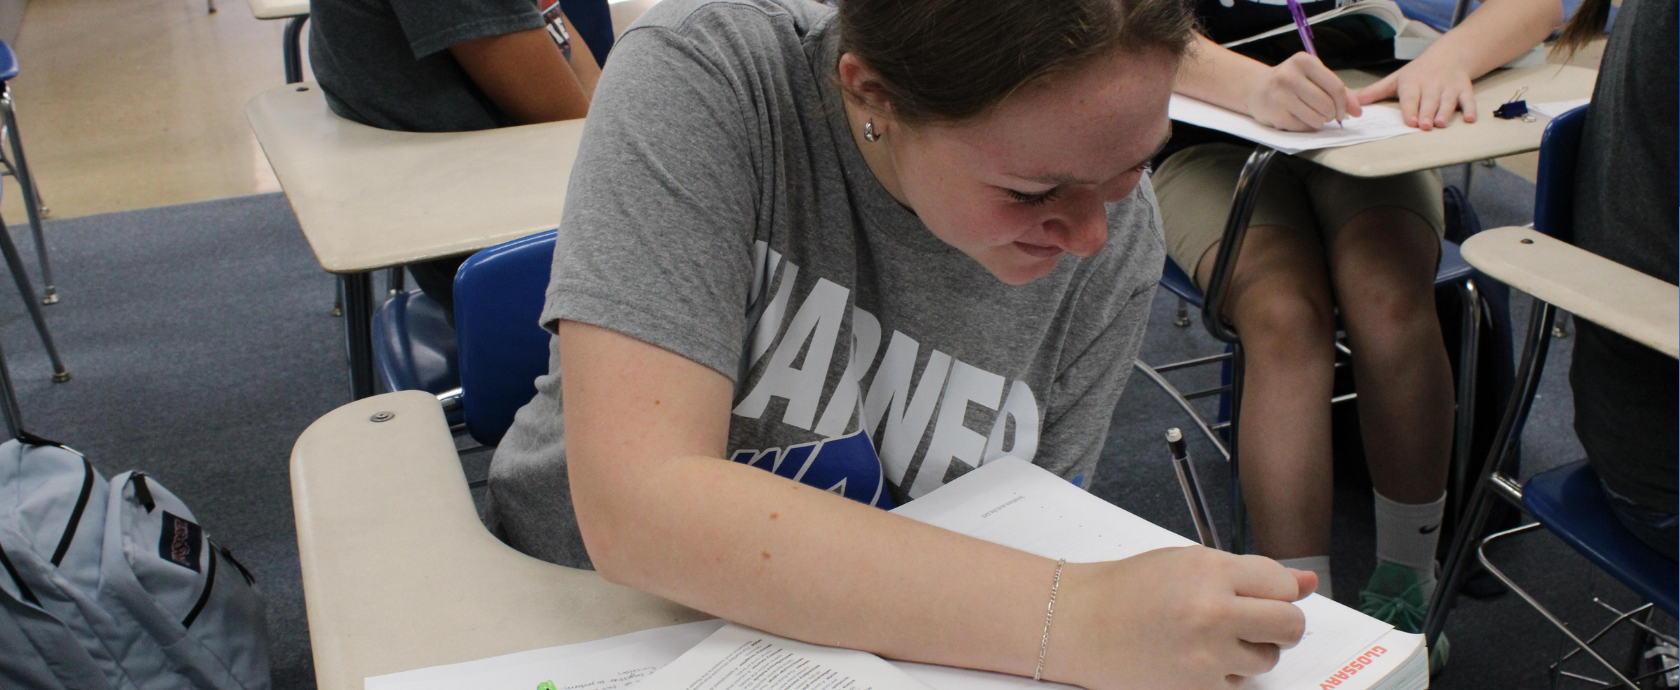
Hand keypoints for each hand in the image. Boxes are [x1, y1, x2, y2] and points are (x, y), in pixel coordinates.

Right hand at [1048, 547, 1314, 688]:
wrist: (1079, 624)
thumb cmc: (1127, 590)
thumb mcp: (1187, 562)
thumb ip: (1250, 572)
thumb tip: (1306, 583)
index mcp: (1210, 571)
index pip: (1283, 583)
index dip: (1277, 589)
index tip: (1262, 593)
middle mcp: (1213, 611)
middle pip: (1290, 625)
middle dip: (1280, 623)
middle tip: (1254, 619)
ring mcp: (1207, 654)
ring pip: (1268, 658)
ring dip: (1251, 649)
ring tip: (1212, 637)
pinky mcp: (1198, 687)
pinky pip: (1239, 683)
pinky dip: (1226, 673)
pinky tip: (1194, 656)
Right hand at [1244, 53, 1361, 131]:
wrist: (1256, 88)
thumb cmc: (1291, 82)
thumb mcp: (1313, 76)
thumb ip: (1337, 90)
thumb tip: (1358, 111)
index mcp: (1304, 61)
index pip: (1336, 87)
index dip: (1344, 104)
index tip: (1344, 112)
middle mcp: (1290, 76)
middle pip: (1327, 104)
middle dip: (1332, 114)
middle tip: (1327, 114)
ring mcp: (1280, 95)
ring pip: (1316, 118)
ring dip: (1320, 121)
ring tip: (1313, 115)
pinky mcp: (1275, 114)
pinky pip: (1302, 126)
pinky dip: (1306, 126)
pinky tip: (1299, 117)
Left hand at [1356, 49, 1474, 130]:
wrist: (1449, 55)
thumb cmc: (1417, 72)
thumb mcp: (1395, 79)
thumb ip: (1375, 92)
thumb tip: (1354, 103)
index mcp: (1412, 82)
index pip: (1410, 97)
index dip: (1410, 109)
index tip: (1410, 121)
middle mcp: (1431, 84)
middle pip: (1429, 101)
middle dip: (1427, 113)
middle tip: (1425, 126)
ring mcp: (1449, 87)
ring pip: (1448, 101)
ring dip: (1446, 112)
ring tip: (1441, 124)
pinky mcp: (1464, 89)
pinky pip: (1468, 99)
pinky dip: (1470, 109)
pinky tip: (1470, 119)